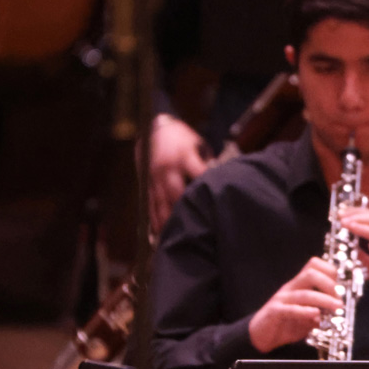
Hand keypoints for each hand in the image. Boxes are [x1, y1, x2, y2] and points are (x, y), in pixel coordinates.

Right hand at [146, 114, 210, 233]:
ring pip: (161, 203)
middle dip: (185, 212)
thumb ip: (208, 163)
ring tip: (177, 240)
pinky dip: (155, 220)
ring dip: (168, 222)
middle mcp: (167, 168)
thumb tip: (221, 183)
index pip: (199, 174)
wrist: (154, 128)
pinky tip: (160, 235)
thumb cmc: (183, 139)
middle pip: (176, 194)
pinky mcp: (146, 183)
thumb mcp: (199, 145)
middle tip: (198, 231)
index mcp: (184, 156)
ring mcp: (154, 177)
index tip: (220, 203)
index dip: (209, 188)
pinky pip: (150, 205)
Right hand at [248, 257, 343, 352]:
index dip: (330, 273)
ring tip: (336, 308)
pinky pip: (290, 309)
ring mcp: (282, 299)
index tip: (341, 288)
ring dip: (324, 300)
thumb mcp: (308, 317)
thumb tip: (336, 310)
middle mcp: (291, 288)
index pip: (314, 266)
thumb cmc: (285, 323)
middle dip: (329, 284)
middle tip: (339, 299)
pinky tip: (315, 314)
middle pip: (310, 273)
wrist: (260, 335)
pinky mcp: (275, 312)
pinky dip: (304, 311)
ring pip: (304, 294)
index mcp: (299, 285)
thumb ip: (322, 312)